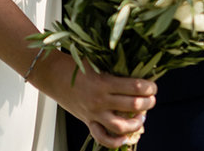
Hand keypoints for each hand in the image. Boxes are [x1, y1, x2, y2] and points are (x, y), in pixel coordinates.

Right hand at [34, 53, 155, 148]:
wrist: (51, 74)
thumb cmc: (73, 65)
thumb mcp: (96, 62)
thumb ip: (114, 68)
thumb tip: (137, 72)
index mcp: (103, 82)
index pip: (135, 88)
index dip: (149, 87)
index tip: (152, 85)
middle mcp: (100, 100)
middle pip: (134, 106)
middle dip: (149, 102)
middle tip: (151, 98)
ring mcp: (94, 113)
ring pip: (122, 126)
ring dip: (138, 123)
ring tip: (142, 116)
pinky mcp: (88, 121)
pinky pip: (103, 138)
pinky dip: (117, 141)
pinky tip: (126, 136)